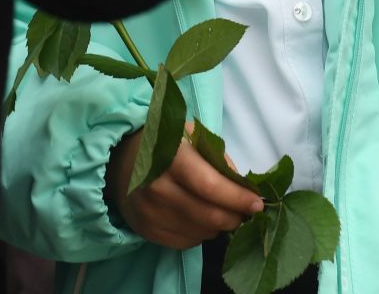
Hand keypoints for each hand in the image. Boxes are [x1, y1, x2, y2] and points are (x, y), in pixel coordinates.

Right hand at [107, 123, 263, 249]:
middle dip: (234, 217)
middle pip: (209, 215)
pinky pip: (186, 242)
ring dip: (219, 226)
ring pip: (201, 232)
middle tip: (244, 213)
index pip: (210, 186)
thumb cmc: (164, 143)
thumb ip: (218, 158)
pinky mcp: (146, 230)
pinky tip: (200, 219)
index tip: (257, 203)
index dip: (238, 198)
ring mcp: (149, 212)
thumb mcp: (191, 135)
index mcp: (169, 156)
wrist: (121, 160)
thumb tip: (242, 186)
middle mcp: (156, 186)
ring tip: (222, 212)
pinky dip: (201, 233)